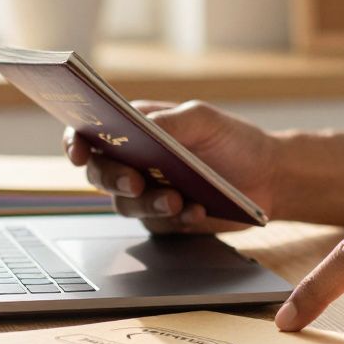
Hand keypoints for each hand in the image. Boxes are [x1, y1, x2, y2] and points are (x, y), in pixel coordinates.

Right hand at [65, 100, 283, 233]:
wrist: (268, 177)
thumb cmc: (233, 139)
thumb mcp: (204, 119)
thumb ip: (169, 120)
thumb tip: (140, 123)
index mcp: (136, 129)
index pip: (91, 134)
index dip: (75, 142)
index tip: (78, 152)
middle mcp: (134, 162)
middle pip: (100, 174)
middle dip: (113, 178)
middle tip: (136, 181)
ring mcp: (148, 193)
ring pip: (127, 204)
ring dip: (149, 202)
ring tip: (177, 199)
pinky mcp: (167, 219)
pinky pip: (159, 224)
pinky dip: (178, 218)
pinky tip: (197, 210)